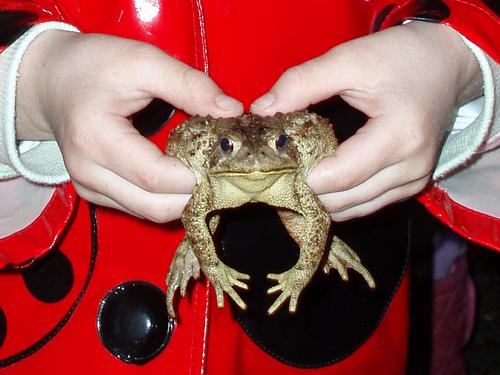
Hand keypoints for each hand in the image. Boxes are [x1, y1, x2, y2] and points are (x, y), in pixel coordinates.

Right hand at [16, 30, 242, 221]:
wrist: (52, 81)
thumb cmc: (94, 65)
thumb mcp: (144, 61)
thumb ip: (189, 85)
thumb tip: (231, 111)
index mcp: (96, 140)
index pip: (157, 178)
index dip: (196, 174)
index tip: (223, 157)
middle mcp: (89, 174)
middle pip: (156, 207)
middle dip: (195, 193)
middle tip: (219, 169)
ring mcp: (90, 188)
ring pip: (151, 213)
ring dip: (183, 199)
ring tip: (203, 171)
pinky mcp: (96, 193)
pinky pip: (141, 208)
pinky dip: (167, 198)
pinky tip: (181, 176)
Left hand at [251, 22, 481, 220]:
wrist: (445, 64)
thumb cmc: (400, 57)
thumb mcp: (349, 59)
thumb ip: (302, 83)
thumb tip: (262, 111)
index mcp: (400, 135)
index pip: (339, 176)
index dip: (302, 177)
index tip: (274, 165)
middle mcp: (411, 167)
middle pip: (344, 200)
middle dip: (306, 192)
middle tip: (278, 174)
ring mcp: (414, 181)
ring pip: (354, 209)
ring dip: (322, 200)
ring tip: (294, 180)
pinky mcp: (411, 185)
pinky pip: (367, 204)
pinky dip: (340, 200)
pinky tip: (320, 185)